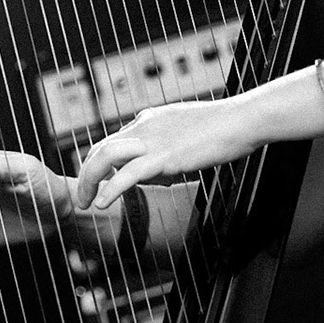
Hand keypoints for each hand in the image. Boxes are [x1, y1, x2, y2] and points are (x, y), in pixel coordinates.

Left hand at [73, 97, 258, 211]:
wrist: (241, 119)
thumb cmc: (222, 127)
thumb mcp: (186, 132)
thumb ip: (168, 144)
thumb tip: (160, 168)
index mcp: (149, 120)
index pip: (113, 141)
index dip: (99, 164)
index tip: (96, 183)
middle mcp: (145, 126)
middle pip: (101, 147)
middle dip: (86, 173)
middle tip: (82, 197)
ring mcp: (153, 139)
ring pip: (105, 156)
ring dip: (90, 181)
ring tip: (86, 203)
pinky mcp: (164, 155)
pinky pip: (128, 173)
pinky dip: (111, 189)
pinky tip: (102, 203)